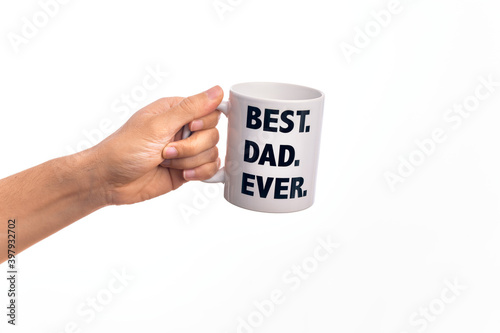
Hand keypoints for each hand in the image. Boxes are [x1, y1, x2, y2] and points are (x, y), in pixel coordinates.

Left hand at [92, 86, 222, 204]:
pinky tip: (182, 174)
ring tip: (166, 162)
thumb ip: (190, 108)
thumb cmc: (124, 149)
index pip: (210, 111)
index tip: (190, 129)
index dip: (204, 123)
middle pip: (213, 135)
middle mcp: (183, 129)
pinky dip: (199, 173)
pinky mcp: (187, 169)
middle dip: (192, 147)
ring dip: (190, 162)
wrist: (109, 180)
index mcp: (176, 111)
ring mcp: (186, 150)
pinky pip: (210, 170)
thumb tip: (216, 91)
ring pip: (211, 153)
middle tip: (166, 150)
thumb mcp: (158, 125)